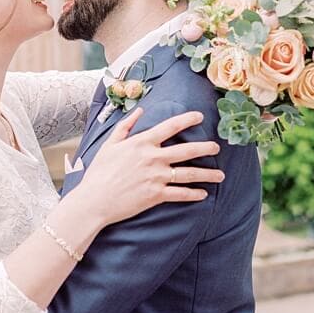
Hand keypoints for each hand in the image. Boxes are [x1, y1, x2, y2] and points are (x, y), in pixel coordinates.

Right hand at [78, 108, 224, 224]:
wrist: (93, 201)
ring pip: (188, 174)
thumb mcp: (109, 145)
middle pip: (187, 150)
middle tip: (217, 148)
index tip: (200, 116)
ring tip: (220, 175)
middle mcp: (153, 158)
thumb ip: (125, 126)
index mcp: (142, 143)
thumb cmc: (99, 172)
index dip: (187, 119)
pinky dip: (193, 194)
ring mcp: (156, 177)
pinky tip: (203, 194)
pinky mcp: (156, 195)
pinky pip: (180, 194)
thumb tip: (139, 111)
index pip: (170, 126)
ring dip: (207, 175)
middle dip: (205, 148)